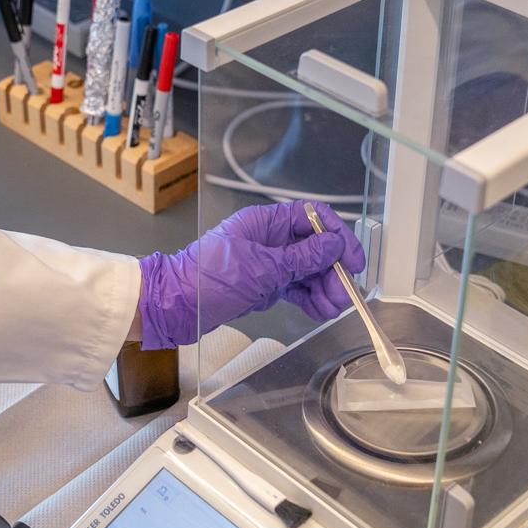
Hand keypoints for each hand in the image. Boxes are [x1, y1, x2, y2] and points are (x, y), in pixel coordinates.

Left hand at [137, 201, 366, 348]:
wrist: (175, 306)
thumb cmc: (204, 279)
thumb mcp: (260, 268)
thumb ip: (300, 258)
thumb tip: (332, 245)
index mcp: (264, 223)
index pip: (312, 218)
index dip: (337, 236)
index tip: (352, 259)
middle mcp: (267, 239)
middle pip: (314, 247)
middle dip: (333, 269)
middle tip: (345, 292)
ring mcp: (266, 263)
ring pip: (307, 270)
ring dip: (325, 287)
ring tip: (333, 306)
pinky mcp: (263, 285)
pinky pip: (295, 287)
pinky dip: (310, 298)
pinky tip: (320, 309)